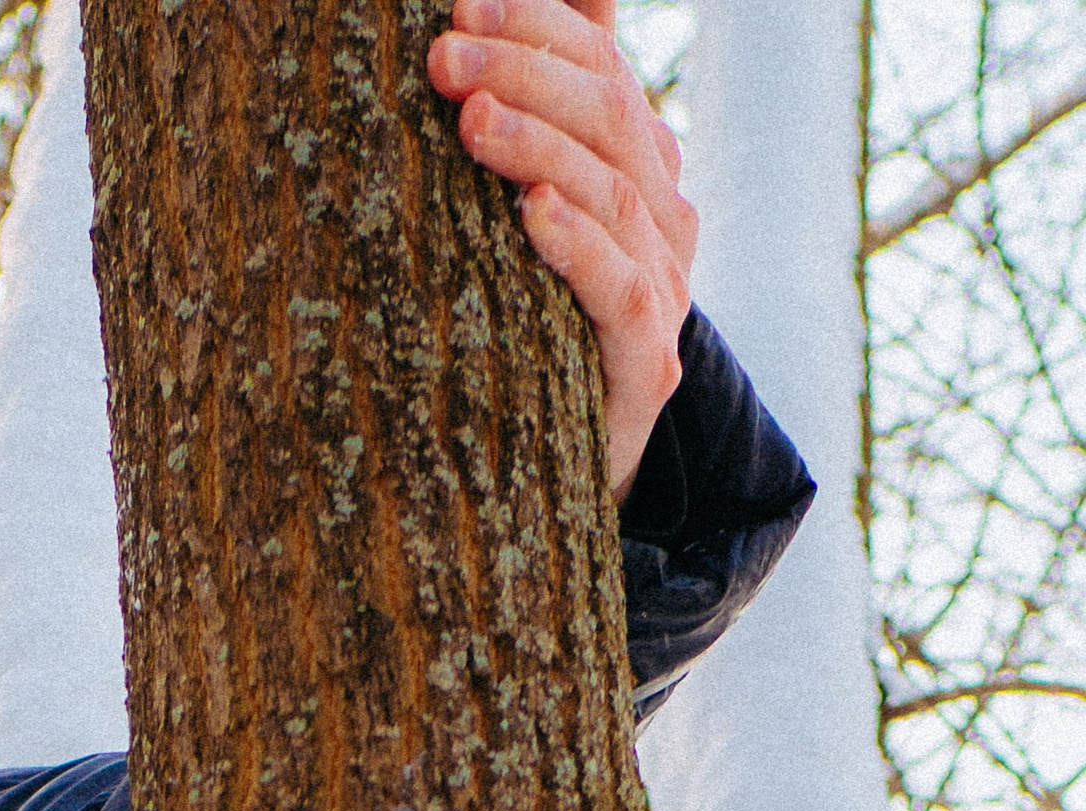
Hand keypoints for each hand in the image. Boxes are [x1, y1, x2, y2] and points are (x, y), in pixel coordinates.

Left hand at [427, 0, 696, 498]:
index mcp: (637, 162)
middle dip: (523, 73)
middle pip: (606, 115)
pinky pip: (619, 289)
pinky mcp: (645, 362)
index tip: (456, 9)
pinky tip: (531, 215)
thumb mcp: (525, 218)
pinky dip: (576, 245)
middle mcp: (661, 214)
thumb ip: (532, 123)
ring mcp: (664, 287)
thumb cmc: (529, 325)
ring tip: (471, 119)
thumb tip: (500, 15)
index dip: (536, 27)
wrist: (565, 465)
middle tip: (444, 57)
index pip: (600, 67)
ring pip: (611, 190)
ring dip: (538, 146)